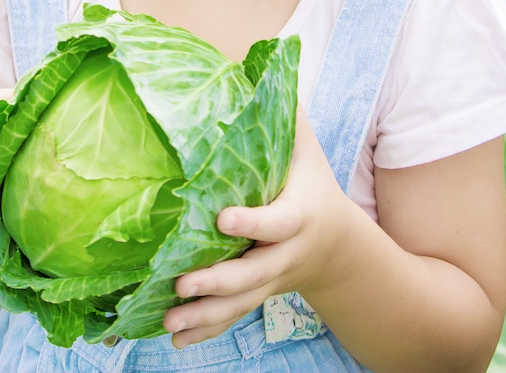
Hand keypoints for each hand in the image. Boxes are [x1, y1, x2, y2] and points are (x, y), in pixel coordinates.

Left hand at [163, 106, 351, 347]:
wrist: (336, 246)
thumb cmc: (315, 191)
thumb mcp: (309, 156)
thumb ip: (287, 123)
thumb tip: (257, 78)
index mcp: (299, 216)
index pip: (278, 221)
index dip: (253, 222)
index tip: (220, 217)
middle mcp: (286, 254)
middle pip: (255, 274)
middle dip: (219, 281)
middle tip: (182, 284)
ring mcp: (271, 280)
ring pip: (240, 302)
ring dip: (205, 316)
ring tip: (169, 322)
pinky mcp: (260, 294)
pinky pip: (234, 315)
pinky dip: (207, 329)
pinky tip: (177, 340)